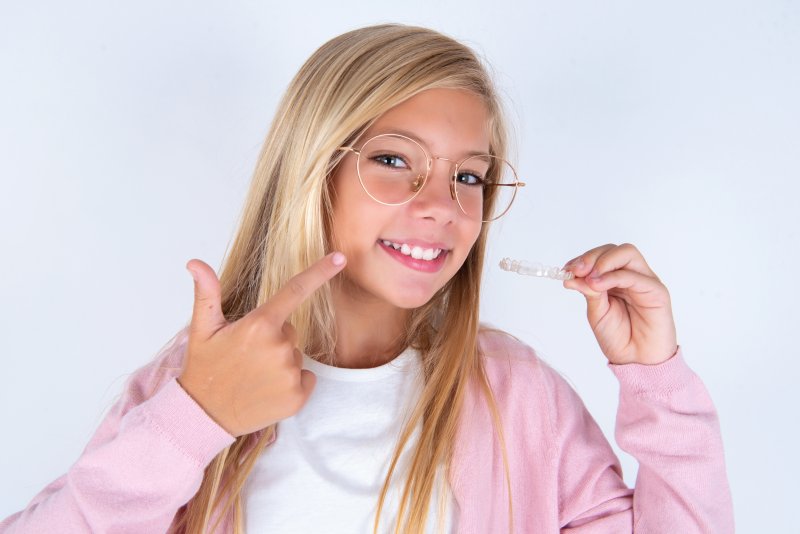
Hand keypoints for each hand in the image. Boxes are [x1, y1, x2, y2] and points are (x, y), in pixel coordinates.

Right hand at [178, 252, 346, 436]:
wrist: (204, 415)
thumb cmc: (205, 367)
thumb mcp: (202, 329)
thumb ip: (206, 293)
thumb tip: (194, 262)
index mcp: (259, 325)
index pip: (295, 291)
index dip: (320, 272)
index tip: (340, 258)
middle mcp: (279, 347)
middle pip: (290, 331)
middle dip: (273, 339)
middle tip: (247, 356)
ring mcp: (290, 373)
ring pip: (295, 356)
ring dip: (280, 362)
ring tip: (253, 375)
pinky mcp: (297, 397)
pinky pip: (305, 378)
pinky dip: (291, 383)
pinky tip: (267, 390)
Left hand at [562, 243, 677, 364]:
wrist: (637, 362)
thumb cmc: (619, 337)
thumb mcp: (597, 312)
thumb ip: (588, 292)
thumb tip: (570, 276)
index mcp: (616, 279)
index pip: (601, 256)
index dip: (583, 259)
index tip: (566, 269)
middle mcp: (632, 276)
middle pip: (614, 250)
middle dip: (591, 256)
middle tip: (575, 270)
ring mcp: (645, 281)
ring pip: (627, 253)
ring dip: (603, 261)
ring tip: (587, 276)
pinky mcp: (657, 291)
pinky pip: (635, 276)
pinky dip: (613, 276)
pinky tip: (597, 284)